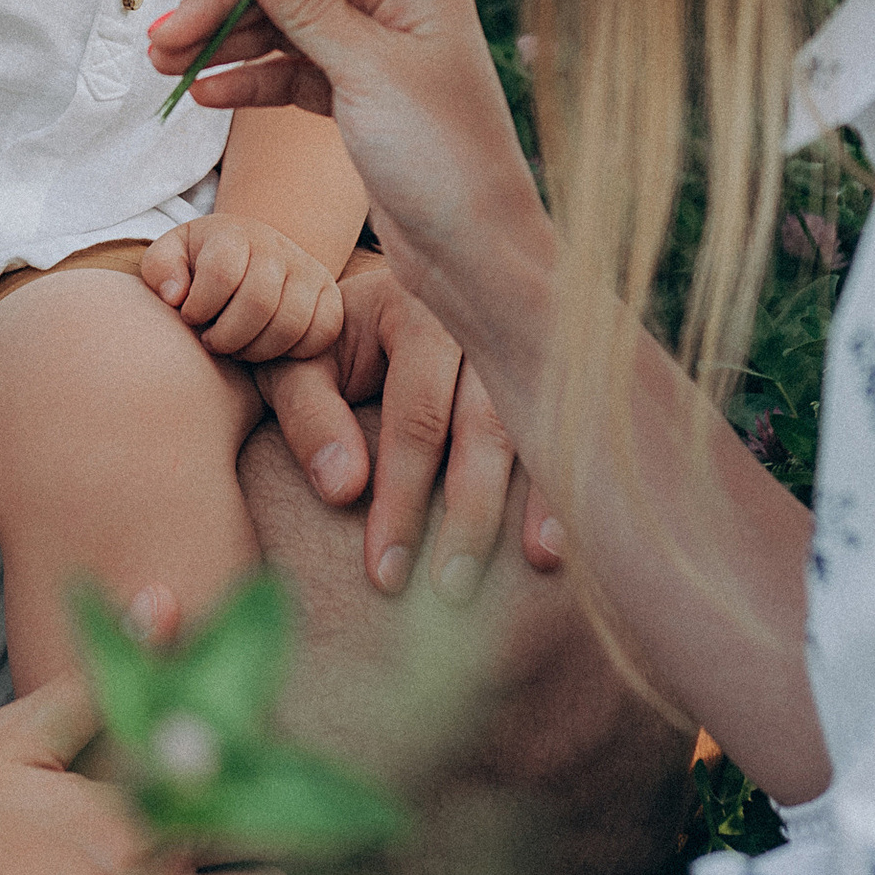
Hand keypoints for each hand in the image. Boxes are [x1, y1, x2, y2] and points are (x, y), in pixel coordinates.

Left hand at [138, 212, 346, 365]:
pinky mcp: (330, 297)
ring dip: (256, 350)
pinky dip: (292, 353)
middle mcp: (278, 248)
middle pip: (259, 302)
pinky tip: (266, 348)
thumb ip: (161, 269)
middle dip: (227, 336)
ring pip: (290, 323)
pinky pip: (321, 334)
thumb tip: (176, 295)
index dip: (199, 307)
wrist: (251, 256)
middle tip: (212, 341)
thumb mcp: (172, 256)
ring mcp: (309, 271)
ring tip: (236, 348)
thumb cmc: (203, 263)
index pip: (221, 273)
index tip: (190, 316)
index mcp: (235, 233)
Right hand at [150, 0, 552, 357]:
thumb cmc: (441, 157)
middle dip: (222, 7)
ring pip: (286, 32)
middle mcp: (397, 8)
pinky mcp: (360, 99)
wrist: (472, 252)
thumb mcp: (366, 72)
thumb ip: (307, 7)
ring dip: (225, 46)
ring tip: (165, 64)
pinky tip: (206, 93)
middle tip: (162, 36)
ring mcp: (377, 54)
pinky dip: (251, 81)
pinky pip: (294, 75)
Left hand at [259, 257, 561, 599]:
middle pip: (488, 421)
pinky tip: (570, 533)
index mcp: (416, 308)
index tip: (386, 572)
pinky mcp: (556, 368)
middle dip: (472, 511)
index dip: (402, 497)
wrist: (390, 287)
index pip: (416, 415)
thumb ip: (309, 416)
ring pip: (541, 421)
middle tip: (451, 588)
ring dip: (539, 499)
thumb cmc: (333, 341)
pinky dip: (570, 479)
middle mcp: (483, 320)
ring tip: (534, 564)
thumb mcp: (299, 364)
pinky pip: (575, 423)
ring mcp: (527, 340)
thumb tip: (344, 489)